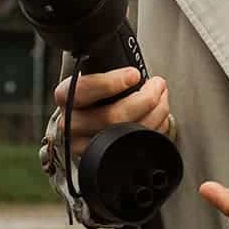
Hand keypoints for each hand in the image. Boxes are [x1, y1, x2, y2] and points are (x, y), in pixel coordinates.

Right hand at [49, 68, 171, 159]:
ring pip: (126, 134)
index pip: (84, 89)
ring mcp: (85, 144)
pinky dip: (154, 130)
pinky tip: (158, 118)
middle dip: (145, 98)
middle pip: (112, 116)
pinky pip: (134, 147)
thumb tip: (135, 69)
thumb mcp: (93, 76)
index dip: (111, 82)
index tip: (134, 74)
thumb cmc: (95, 94)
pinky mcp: (102, 159)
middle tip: (158, 85)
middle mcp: (72, 123)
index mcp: (66, 96)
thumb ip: (106, 69)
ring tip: (162, 98)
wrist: (86, 121)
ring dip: (155, 113)